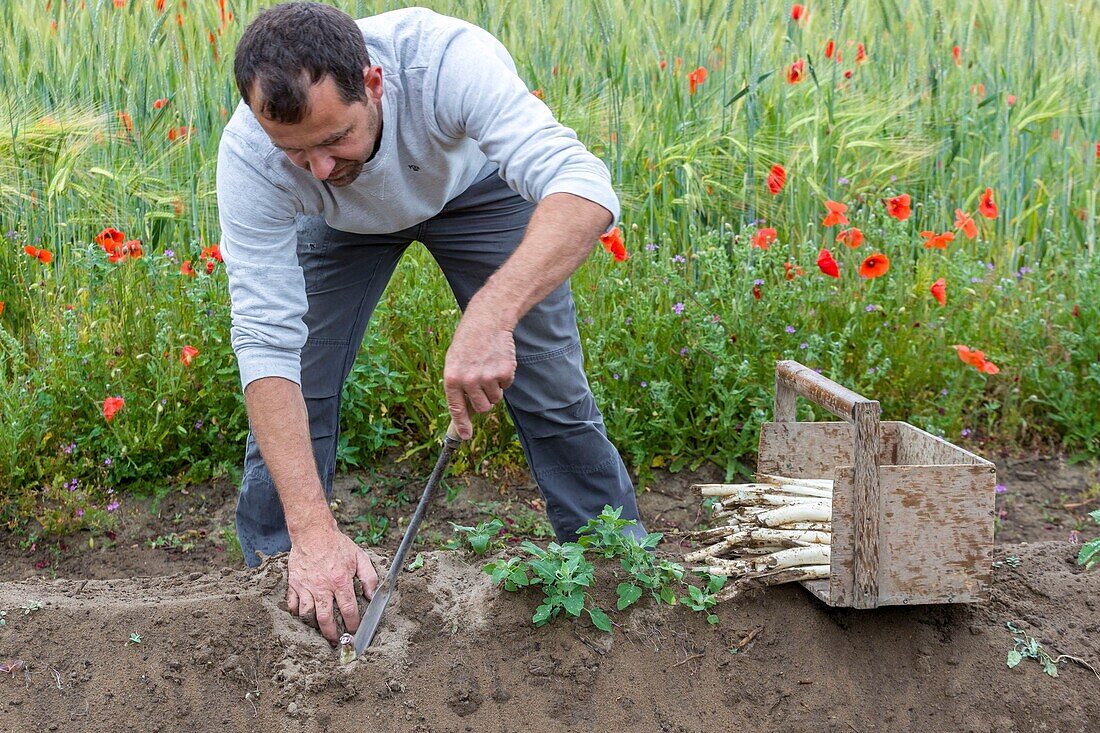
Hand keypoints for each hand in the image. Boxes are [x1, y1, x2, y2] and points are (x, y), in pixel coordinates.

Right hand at [286, 526, 378, 643]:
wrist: (313, 532)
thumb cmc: (337, 545)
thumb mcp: (359, 557)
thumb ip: (369, 577)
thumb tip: (373, 596)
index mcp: (340, 580)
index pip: (348, 609)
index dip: (352, 624)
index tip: (354, 631)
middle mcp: (322, 586)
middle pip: (325, 618)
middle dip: (331, 634)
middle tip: (336, 640)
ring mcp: (306, 586)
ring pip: (307, 615)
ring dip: (314, 625)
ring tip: (320, 629)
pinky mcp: (294, 583)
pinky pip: (292, 605)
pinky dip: (297, 613)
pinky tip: (304, 615)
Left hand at [444, 310, 515, 439]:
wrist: (488, 321)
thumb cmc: (468, 343)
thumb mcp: (454, 362)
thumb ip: (458, 387)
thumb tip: (465, 414)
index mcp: (452, 378)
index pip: (457, 408)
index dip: (462, 425)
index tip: (465, 437)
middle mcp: (469, 380)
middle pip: (482, 408)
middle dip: (484, 400)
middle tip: (482, 382)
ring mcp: (487, 377)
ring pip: (495, 399)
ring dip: (494, 388)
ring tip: (488, 367)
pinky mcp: (505, 372)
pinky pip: (506, 386)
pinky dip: (504, 377)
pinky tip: (498, 361)